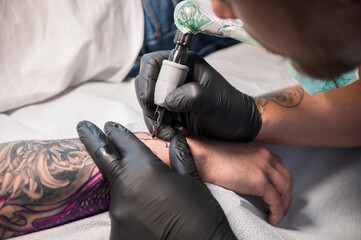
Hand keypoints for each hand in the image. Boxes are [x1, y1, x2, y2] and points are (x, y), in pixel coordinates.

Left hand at [76, 121, 235, 239]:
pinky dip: (128, 206)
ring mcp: (117, 211)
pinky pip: (119, 212)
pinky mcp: (115, 232)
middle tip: (83, 126)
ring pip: (115, 188)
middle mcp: (126, 186)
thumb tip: (176, 139)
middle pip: (105, 159)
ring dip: (121, 181)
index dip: (116, 131)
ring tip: (135, 182)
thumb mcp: (193, 181)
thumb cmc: (201, 215)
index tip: (108, 125)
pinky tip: (142, 210)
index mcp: (145, 169)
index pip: (124, 142)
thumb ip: (179, 156)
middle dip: (92, 139)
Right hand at [135, 51, 261, 141]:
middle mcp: (175, 78)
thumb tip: (167, 101)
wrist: (238, 128)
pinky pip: (155, 119)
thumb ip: (190, 95)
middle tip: (162, 119)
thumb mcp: (213, 100)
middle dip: (150, 104)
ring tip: (174, 130)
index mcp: (185, 65)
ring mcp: (171, 96)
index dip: (147, 79)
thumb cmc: (231, 109)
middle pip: (145, 85)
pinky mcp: (170, 112)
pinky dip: (162, 129)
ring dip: (156, 121)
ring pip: (148, 105)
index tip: (151, 100)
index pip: (153, 63)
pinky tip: (177, 133)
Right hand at [187, 137, 292, 224]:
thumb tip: (249, 180)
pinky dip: (276, 212)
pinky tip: (271, 218)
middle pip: (286, 178)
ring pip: (284, 190)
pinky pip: (275, 201)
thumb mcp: (236, 156)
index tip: (278, 194)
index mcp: (260, 150)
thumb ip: (248, 164)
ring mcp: (264, 168)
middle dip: (287, 195)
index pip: (280, 167)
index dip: (281, 183)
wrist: (203, 157)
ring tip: (277, 215)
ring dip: (283, 205)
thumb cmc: (212, 158)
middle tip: (282, 207)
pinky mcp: (260, 181)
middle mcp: (266, 156)